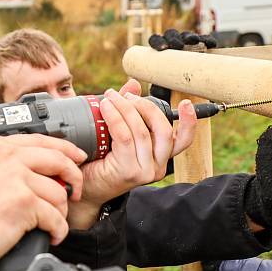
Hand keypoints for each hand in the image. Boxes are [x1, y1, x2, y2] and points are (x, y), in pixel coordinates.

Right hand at [0, 134, 84, 268]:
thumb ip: (10, 164)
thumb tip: (46, 172)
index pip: (42, 140)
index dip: (67, 149)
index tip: (78, 157)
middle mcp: (7, 157)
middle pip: (58, 160)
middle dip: (74, 178)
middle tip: (74, 193)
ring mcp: (16, 179)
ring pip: (59, 193)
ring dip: (60, 213)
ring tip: (50, 223)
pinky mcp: (24, 203)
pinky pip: (56, 217)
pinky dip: (58, 230)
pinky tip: (51, 235)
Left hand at [67, 79, 196, 228]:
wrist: (82, 187)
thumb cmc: (99, 159)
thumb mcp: (117, 131)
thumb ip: (129, 109)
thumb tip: (133, 84)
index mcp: (160, 157)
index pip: (182, 140)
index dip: (189, 122)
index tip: (186, 104)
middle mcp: (157, 166)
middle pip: (164, 130)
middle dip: (146, 107)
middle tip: (126, 96)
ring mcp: (144, 171)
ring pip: (142, 131)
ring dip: (126, 108)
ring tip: (110, 97)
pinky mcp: (128, 171)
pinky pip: (125, 137)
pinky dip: (115, 118)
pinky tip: (105, 108)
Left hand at [147, 29, 216, 102]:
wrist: (190, 88)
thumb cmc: (172, 87)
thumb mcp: (163, 90)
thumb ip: (158, 91)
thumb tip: (157, 92)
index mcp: (160, 51)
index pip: (155, 40)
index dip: (157, 42)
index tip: (162, 49)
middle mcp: (173, 44)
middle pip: (171, 34)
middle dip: (174, 38)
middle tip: (179, 46)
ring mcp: (188, 43)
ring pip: (187, 36)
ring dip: (190, 37)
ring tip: (194, 41)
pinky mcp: (203, 45)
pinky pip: (205, 40)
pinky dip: (208, 40)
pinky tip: (211, 45)